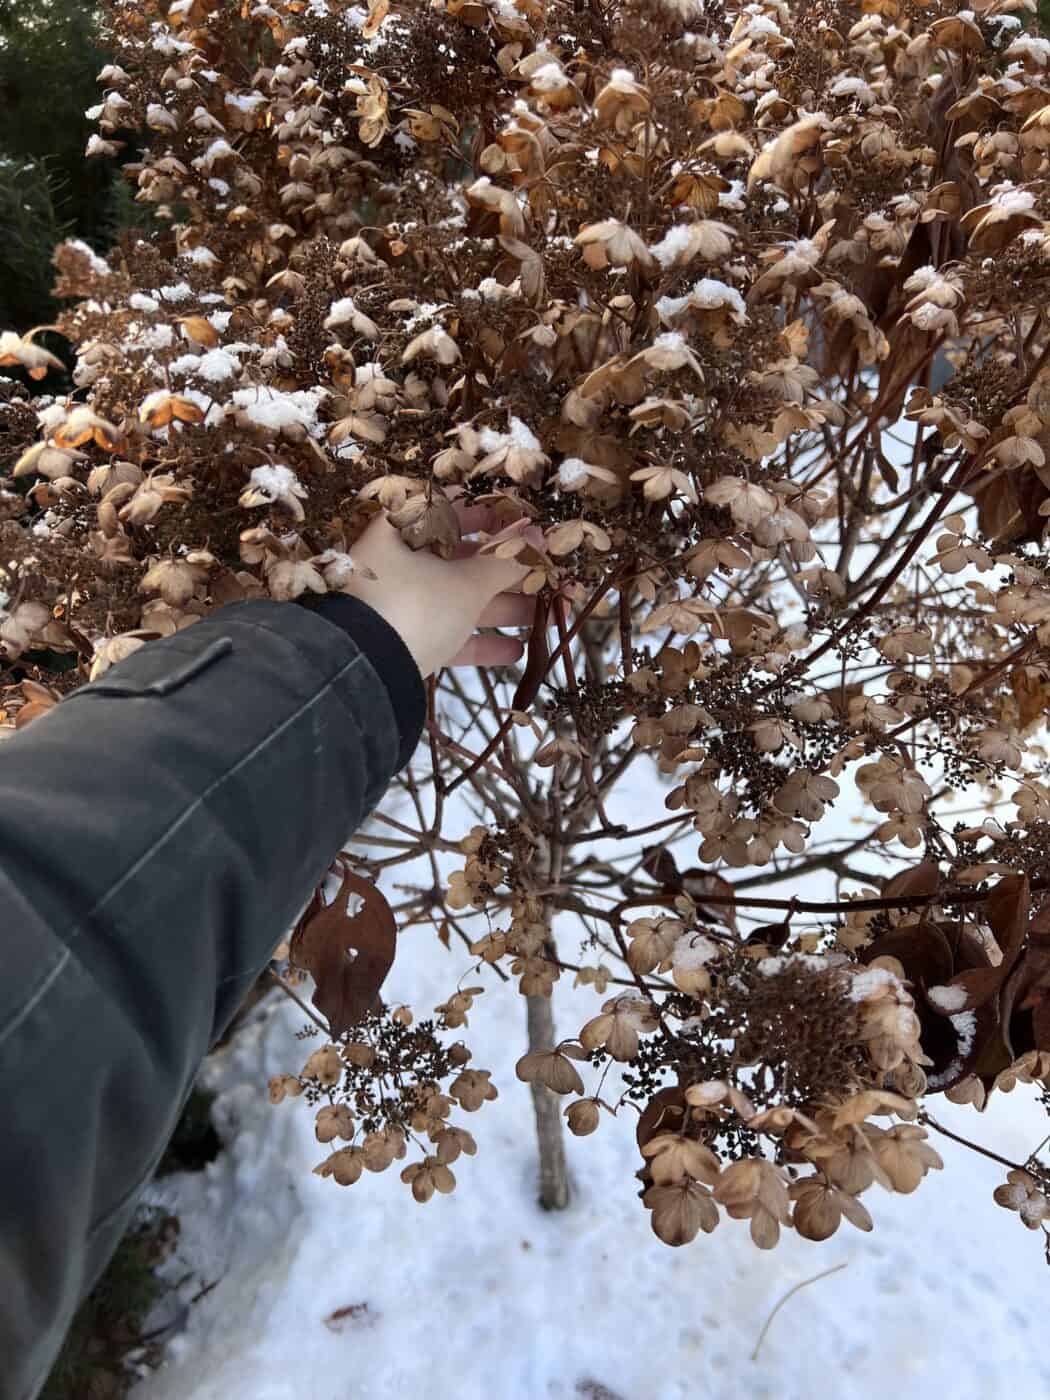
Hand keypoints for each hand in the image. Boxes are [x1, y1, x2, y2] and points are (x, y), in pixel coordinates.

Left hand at [339, 502, 534, 676]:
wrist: (366, 675)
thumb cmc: (415, 607)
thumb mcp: (466, 582)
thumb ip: (506, 559)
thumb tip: (537, 535)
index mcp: (399, 534)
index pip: (446, 509)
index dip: (486, 513)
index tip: (522, 521)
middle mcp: (395, 565)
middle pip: (459, 560)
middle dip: (507, 571)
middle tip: (546, 574)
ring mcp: (399, 606)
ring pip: (459, 600)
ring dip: (503, 608)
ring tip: (546, 616)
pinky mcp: (405, 643)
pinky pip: (447, 635)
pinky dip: (479, 641)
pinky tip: (516, 651)